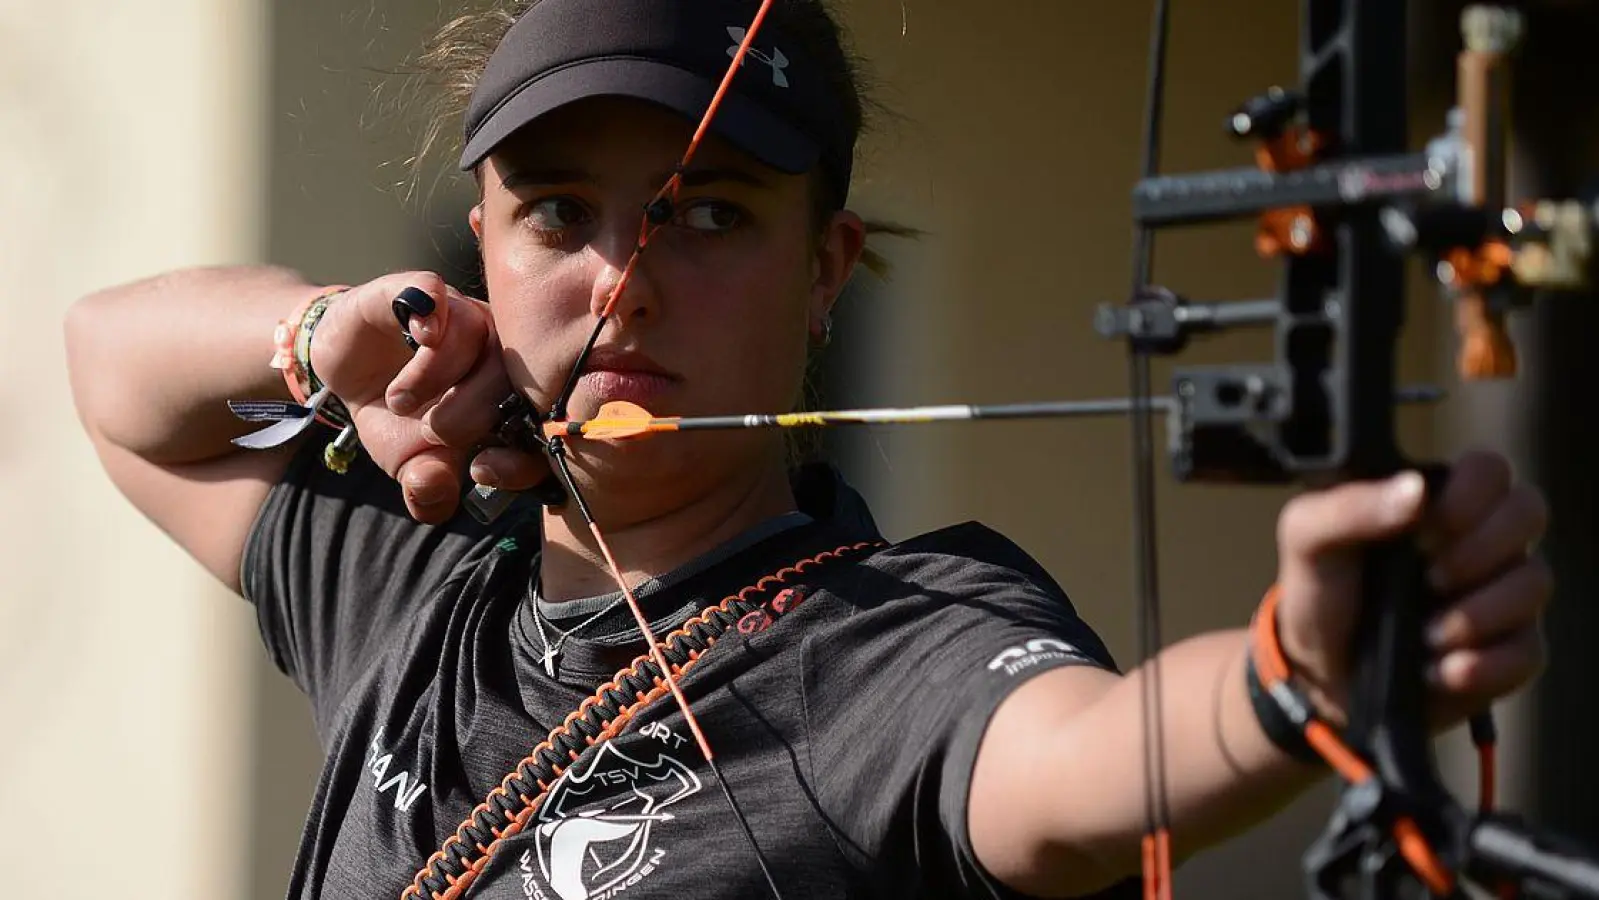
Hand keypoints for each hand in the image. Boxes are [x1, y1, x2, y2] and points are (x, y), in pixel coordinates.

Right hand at [308, 271, 551, 521]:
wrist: (345, 370)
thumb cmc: (393, 417)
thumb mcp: (408, 461)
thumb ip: (427, 485)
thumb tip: (432, 490)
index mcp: (506, 397)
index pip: (537, 421)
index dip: (519, 452)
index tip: (481, 471)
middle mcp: (495, 353)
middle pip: (509, 376)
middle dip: (467, 415)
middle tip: (429, 430)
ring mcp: (461, 317)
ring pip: (474, 335)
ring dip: (434, 375)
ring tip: (400, 400)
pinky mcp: (420, 292)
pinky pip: (436, 290)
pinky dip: (428, 311)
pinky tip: (418, 335)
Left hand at [1271, 449, 1550, 728]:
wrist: (1319, 672)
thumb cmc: (1320, 591)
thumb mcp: (1309, 539)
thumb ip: (1351, 506)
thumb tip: (1414, 489)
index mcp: (1437, 500)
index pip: (1490, 469)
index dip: (1467, 496)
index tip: (1420, 532)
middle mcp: (1482, 539)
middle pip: (1528, 512)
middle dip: (1476, 552)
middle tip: (1427, 579)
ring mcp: (1502, 593)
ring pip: (1534, 582)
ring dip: (1474, 615)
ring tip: (1424, 635)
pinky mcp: (1510, 650)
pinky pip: (1529, 651)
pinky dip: (1482, 666)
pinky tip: (1437, 671)